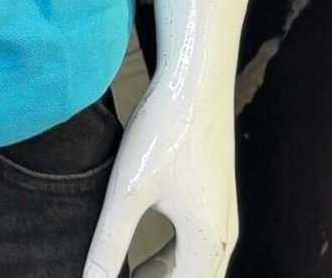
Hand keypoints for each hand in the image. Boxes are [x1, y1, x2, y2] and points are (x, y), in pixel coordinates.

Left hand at [82, 0, 242, 276]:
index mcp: (206, 243)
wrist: (196, 74)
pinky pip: (197, 244)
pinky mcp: (216, 193)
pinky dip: (172, 258)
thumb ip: (108, 246)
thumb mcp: (127, 192)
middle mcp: (224, 235)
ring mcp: (224, 213)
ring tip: (126, 276)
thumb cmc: (163, 130)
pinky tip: (141, 251)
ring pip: (197, 266)